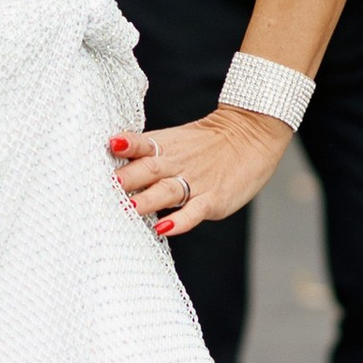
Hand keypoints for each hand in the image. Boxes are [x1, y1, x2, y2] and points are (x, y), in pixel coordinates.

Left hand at [109, 108, 289, 240]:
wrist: (252, 135)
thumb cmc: (207, 143)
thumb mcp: (175, 141)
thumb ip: (146, 153)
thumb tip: (113, 167)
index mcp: (165, 147)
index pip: (143, 144)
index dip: (128, 145)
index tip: (111, 145)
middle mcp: (176, 164)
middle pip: (149, 169)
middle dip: (128, 178)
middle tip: (110, 185)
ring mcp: (195, 182)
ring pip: (167, 191)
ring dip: (147, 199)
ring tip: (130, 207)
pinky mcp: (213, 200)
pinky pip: (194, 211)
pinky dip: (179, 221)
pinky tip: (164, 228)